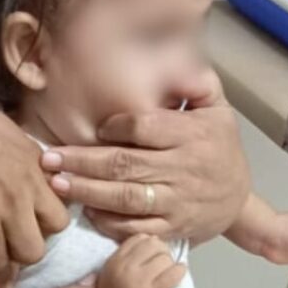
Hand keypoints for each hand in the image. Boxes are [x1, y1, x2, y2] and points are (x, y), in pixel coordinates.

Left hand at [0, 80, 68, 287]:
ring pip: (56, 223)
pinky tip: (30, 194)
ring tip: (24, 221)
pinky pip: (57, 189)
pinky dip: (48, 198)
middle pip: (34, 251)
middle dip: (20, 256)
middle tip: (6, 248)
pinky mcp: (38, 157)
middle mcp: (13, 203)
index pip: (1, 265)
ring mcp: (30, 179)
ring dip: (41, 228)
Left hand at [41, 71, 249, 243]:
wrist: (238, 199)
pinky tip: (86, 210)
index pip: (146, 127)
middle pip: (125, 164)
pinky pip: (135, 228)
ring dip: (87, 191)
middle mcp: (183, 169)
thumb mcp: (217, 109)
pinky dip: (108, 222)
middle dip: (83, 162)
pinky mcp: (170, 229)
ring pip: (125, 198)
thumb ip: (196, 82)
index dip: (116, 126)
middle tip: (49, 159)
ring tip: (57, 183)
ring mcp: (176, 203)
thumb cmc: (217, 148)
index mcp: (193, 135)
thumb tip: (174, 59)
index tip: (97, 128)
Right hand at [96, 235, 187, 287]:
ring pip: (165, 258)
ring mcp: (140, 281)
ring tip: (166, 271)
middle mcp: (126, 269)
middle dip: (161, 251)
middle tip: (161, 263)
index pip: (140, 238)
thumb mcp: (112, 269)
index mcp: (115, 260)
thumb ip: (127, 253)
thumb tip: (152, 238)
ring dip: (170, 263)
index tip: (152, 253)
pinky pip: (174, 273)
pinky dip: (180, 271)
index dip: (150, 242)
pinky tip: (178, 273)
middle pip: (154, 244)